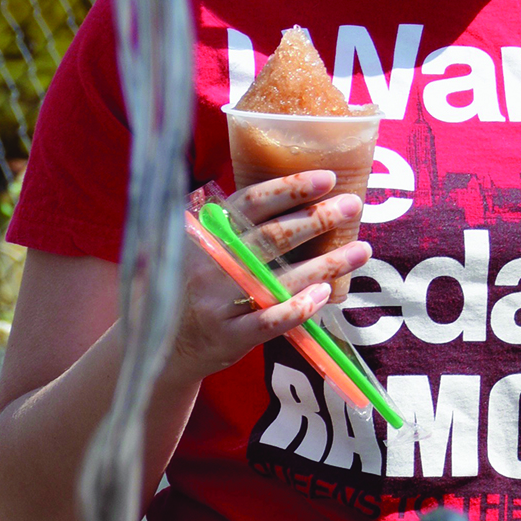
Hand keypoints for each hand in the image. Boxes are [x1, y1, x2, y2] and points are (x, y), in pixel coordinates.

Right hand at [167, 170, 369, 386]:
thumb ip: (236, 222)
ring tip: (360, 250)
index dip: (291, 187)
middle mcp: (211, 263)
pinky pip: (270, 321)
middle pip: (272, 235)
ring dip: (326, 263)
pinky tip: (326, 294)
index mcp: (208, 232)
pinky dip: (299, 307)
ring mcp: (218, 301)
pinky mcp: (228, 336)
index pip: (252, 201)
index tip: (327, 178)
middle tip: (352, 205)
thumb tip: (298, 194)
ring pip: (279, 278)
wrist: (159, 341)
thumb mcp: (202, 244)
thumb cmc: (194, 283)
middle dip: (317, 218)